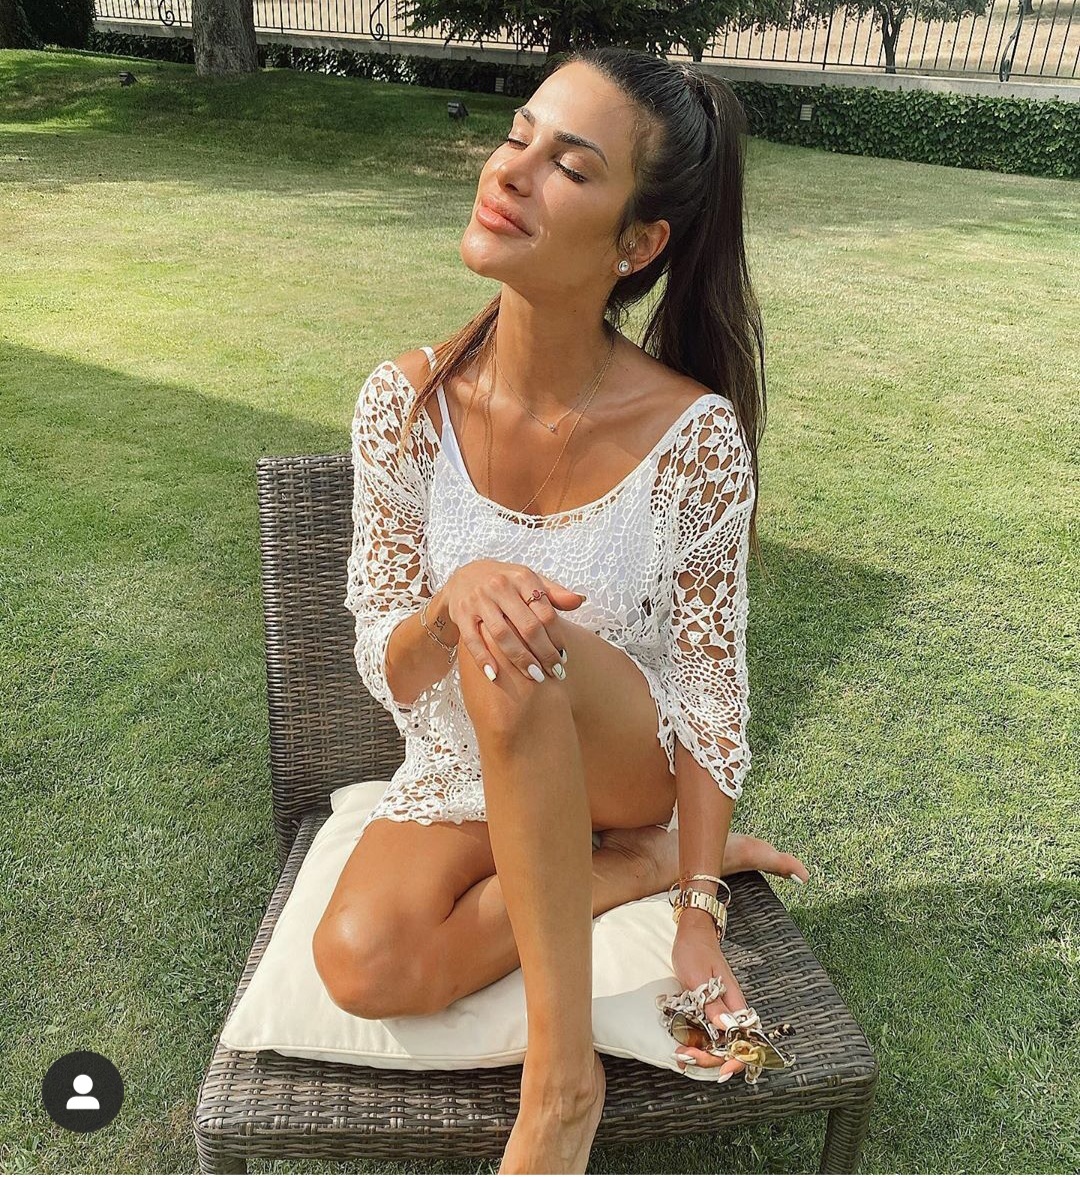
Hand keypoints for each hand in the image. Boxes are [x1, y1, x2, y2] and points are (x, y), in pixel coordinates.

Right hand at [443, 560, 586, 683]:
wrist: (464, 576)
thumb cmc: (505, 583)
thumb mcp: (528, 581)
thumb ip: (554, 593)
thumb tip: (580, 600)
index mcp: (522, 578)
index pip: (545, 612)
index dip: (557, 637)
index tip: (565, 657)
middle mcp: (500, 587)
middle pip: (527, 626)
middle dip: (544, 653)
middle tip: (556, 673)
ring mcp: (478, 600)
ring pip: (502, 635)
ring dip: (520, 659)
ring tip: (536, 677)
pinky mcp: (461, 614)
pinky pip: (473, 640)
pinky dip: (483, 659)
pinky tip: (496, 676)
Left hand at [668, 915, 750, 1078]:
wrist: (692, 932)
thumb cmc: (696, 950)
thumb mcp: (699, 977)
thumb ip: (713, 1004)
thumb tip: (727, 1029)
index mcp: (735, 1002)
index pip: (745, 1040)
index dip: (737, 1058)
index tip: (721, 1070)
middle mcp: (731, 1009)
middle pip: (730, 1045)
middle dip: (711, 1058)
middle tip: (685, 1057)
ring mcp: (721, 1009)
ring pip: (718, 1041)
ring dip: (703, 1052)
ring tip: (682, 1054)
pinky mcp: (710, 1006)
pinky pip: (708, 1030)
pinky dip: (697, 1041)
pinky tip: (684, 1044)